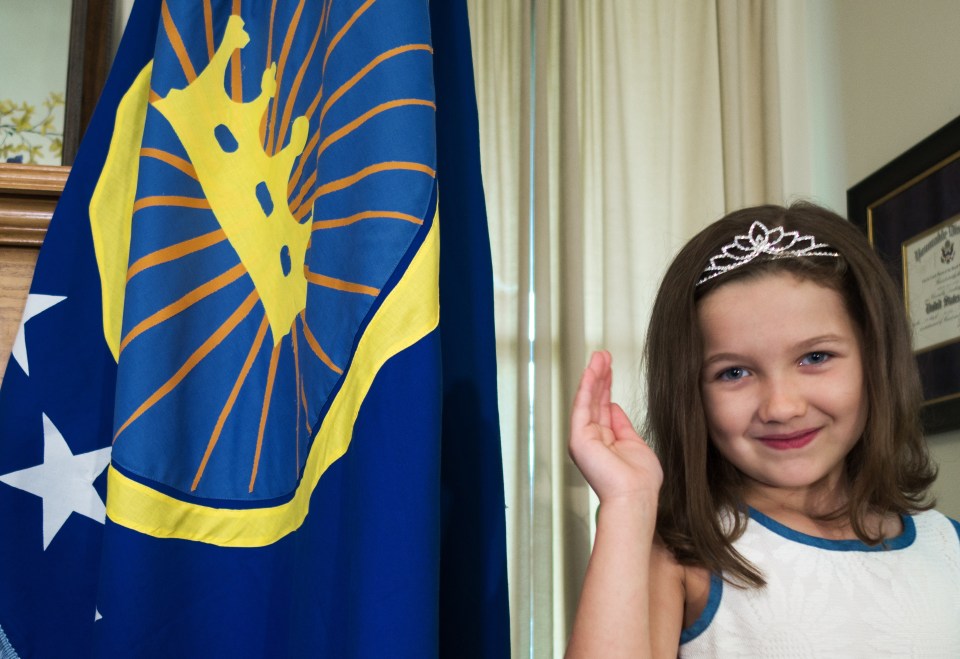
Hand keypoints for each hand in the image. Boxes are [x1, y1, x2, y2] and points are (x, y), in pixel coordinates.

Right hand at [568, 351, 662, 503]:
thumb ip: (623, 425)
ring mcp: (584, 438)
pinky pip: (583, 406)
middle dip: (599, 376)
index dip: (606, 386)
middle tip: (603, 355)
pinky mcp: (579, 438)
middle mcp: (592, 439)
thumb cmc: (640, 481)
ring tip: (598, 356)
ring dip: (593, 376)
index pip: (603, 408)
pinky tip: (592, 371)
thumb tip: (615, 407)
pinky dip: (587, 387)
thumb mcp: (635, 444)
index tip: (609, 368)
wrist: (635, 496)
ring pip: (587, 400)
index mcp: (605, 442)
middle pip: (594, 400)